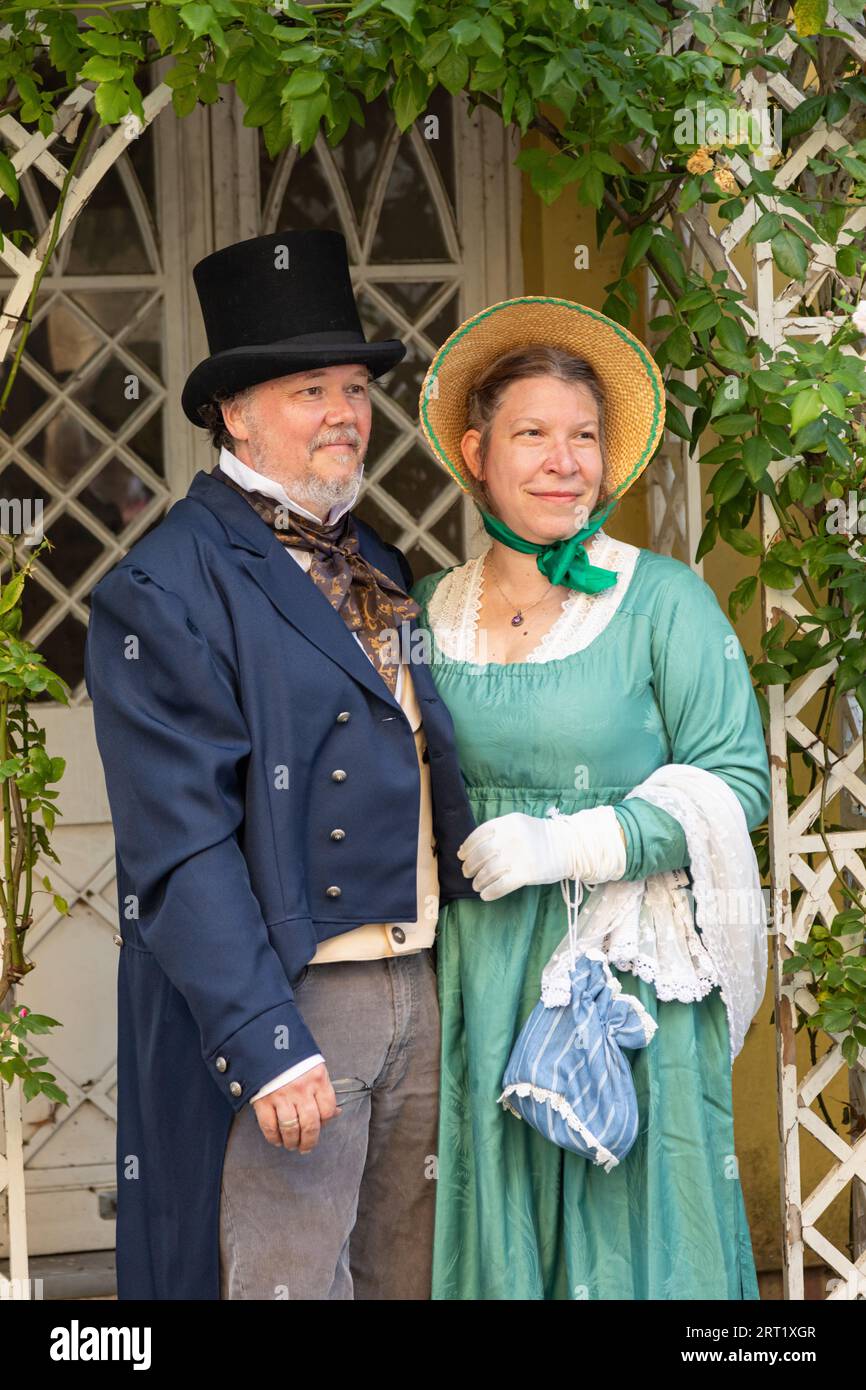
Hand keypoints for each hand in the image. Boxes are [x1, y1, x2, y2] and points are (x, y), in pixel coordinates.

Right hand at [251, 1062, 340, 1152]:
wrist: (265, 1040)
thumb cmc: (292, 1055)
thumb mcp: (314, 1066)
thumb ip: (323, 1089)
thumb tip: (335, 1112)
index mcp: (317, 1078)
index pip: (328, 1110)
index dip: (325, 1121)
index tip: (321, 1125)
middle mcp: (301, 1089)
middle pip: (310, 1125)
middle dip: (309, 1141)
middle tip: (306, 1147)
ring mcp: (281, 1095)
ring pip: (291, 1129)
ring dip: (292, 1142)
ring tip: (292, 1145)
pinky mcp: (263, 1100)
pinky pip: (269, 1126)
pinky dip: (273, 1137)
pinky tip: (277, 1139)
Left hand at [457, 812, 571, 900]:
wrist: (570, 846)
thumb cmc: (540, 837)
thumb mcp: (519, 825)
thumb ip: (498, 832)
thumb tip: (469, 849)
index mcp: (508, 823)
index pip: (479, 834)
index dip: (467, 847)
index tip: (461, 856)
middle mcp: (511, 838)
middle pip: (481, 854)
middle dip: (469, 866)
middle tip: (467, 873)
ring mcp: (519, 856)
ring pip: (488, 871)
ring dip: (478, 881)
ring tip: (476, 885)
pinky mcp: (526, 874)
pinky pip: (500, 885)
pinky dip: (490, 892)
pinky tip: (485, 895)